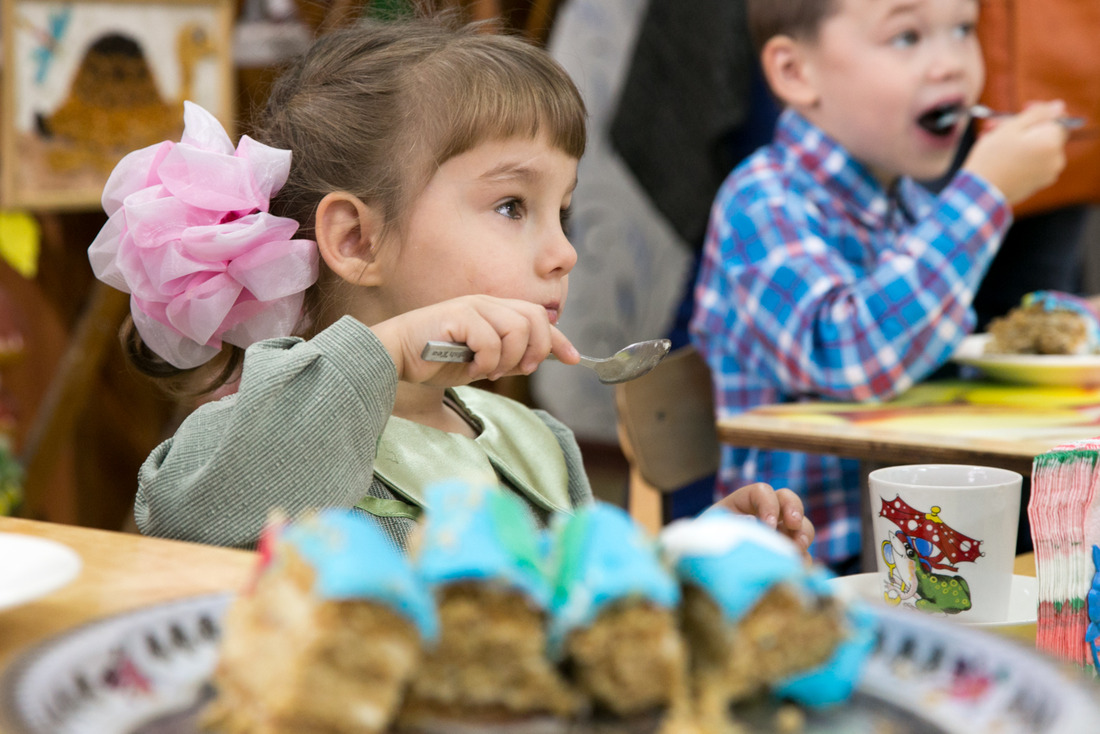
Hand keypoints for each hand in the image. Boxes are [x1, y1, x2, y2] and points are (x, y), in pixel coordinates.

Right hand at [371, 295, 579, 385]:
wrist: (395, 356)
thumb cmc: (433, 359)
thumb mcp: (480, 362)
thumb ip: (507, 357)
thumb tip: (537, 361)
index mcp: (494, 310)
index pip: (538, 317)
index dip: (559, 339)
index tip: (574, 359)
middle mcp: (487, 303)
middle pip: (536, 319)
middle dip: (537, 349)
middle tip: (520, 370)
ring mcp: (473, 306)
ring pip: (518, 329)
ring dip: (509, 358)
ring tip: (487, 371)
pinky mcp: (458, 315)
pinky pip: (490, 340)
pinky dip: (487, 361)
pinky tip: (472, 368)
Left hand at [709, 482, 814, 557]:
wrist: (700, 573)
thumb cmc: (702, 547)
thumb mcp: (709, 532)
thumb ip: (727, 527)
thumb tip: (750, 527)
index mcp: (742, 503)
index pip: (761, 491)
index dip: (768, 504)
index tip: (767, 524)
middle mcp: (763, 514)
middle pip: (787, 500)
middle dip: (794, 509)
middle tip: (793, 525)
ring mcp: (777, 534)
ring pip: (801, 525)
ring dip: (804, 534)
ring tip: (798, 549)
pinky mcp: (784, 555)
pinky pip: (802, 554)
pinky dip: (803, 560)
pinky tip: (797, 567)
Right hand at [962, 100, 1069, 204]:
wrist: (979, 193)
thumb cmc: (992, 159)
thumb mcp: (1011, 128)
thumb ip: (1037, 114)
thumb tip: (1058, 106)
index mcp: (1052, 143)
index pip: (1058, 118)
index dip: (1040, 112)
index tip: (1022, 109)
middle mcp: (1056, 160)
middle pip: (1045, 134)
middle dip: (1024, 127)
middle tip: (999, 124)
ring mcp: (1047, 174)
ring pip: (1036, 149)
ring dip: (1018, 141)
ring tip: (992, 139)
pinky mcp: (1037, 184)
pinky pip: (1032, 164)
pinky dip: (1020, 156)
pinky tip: (999, 155)